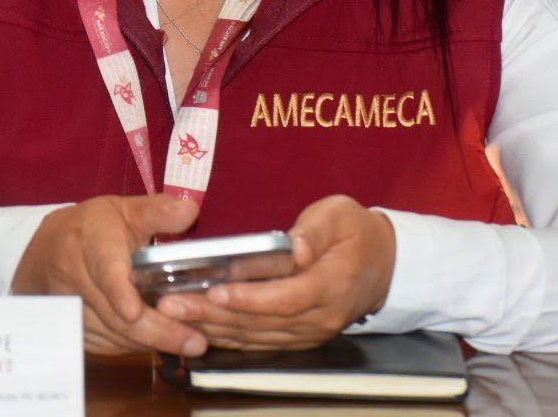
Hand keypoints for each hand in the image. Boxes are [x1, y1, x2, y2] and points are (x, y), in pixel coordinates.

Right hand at [12, 193, 207, 356]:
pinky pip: (106, 344)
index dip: (118, 291)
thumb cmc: (93, 227)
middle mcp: (74, 276)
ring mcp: (69, 307)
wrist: (43, 251)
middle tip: (195, 343)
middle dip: (155, 330)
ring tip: (189, 342)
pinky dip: (135, 345)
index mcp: (91, 240)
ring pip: (112, 334)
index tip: (133, 311)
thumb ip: (158, 211)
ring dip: (150, 341)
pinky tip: (161, 339)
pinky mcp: (72, 330)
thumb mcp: (124, 209)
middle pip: (113, 313)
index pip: (104, 269)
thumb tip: (191, 210)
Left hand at [155, 194, 395, 349]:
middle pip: (262, 322)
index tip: (215, 291)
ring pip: (257, 337)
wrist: (384, 264)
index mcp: (332, 283)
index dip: (249, 298)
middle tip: (173, 304)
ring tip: (176, 315)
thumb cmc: (355, 232)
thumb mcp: (340, 215)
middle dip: (214, 314)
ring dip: (214, 328)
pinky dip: (229, 337)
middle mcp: (321, 317)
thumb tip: (295, 248)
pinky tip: (201, 327)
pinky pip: (261, 342)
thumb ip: (315, 230)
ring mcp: (311, 333)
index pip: (285, 297)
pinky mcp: (301, 338)